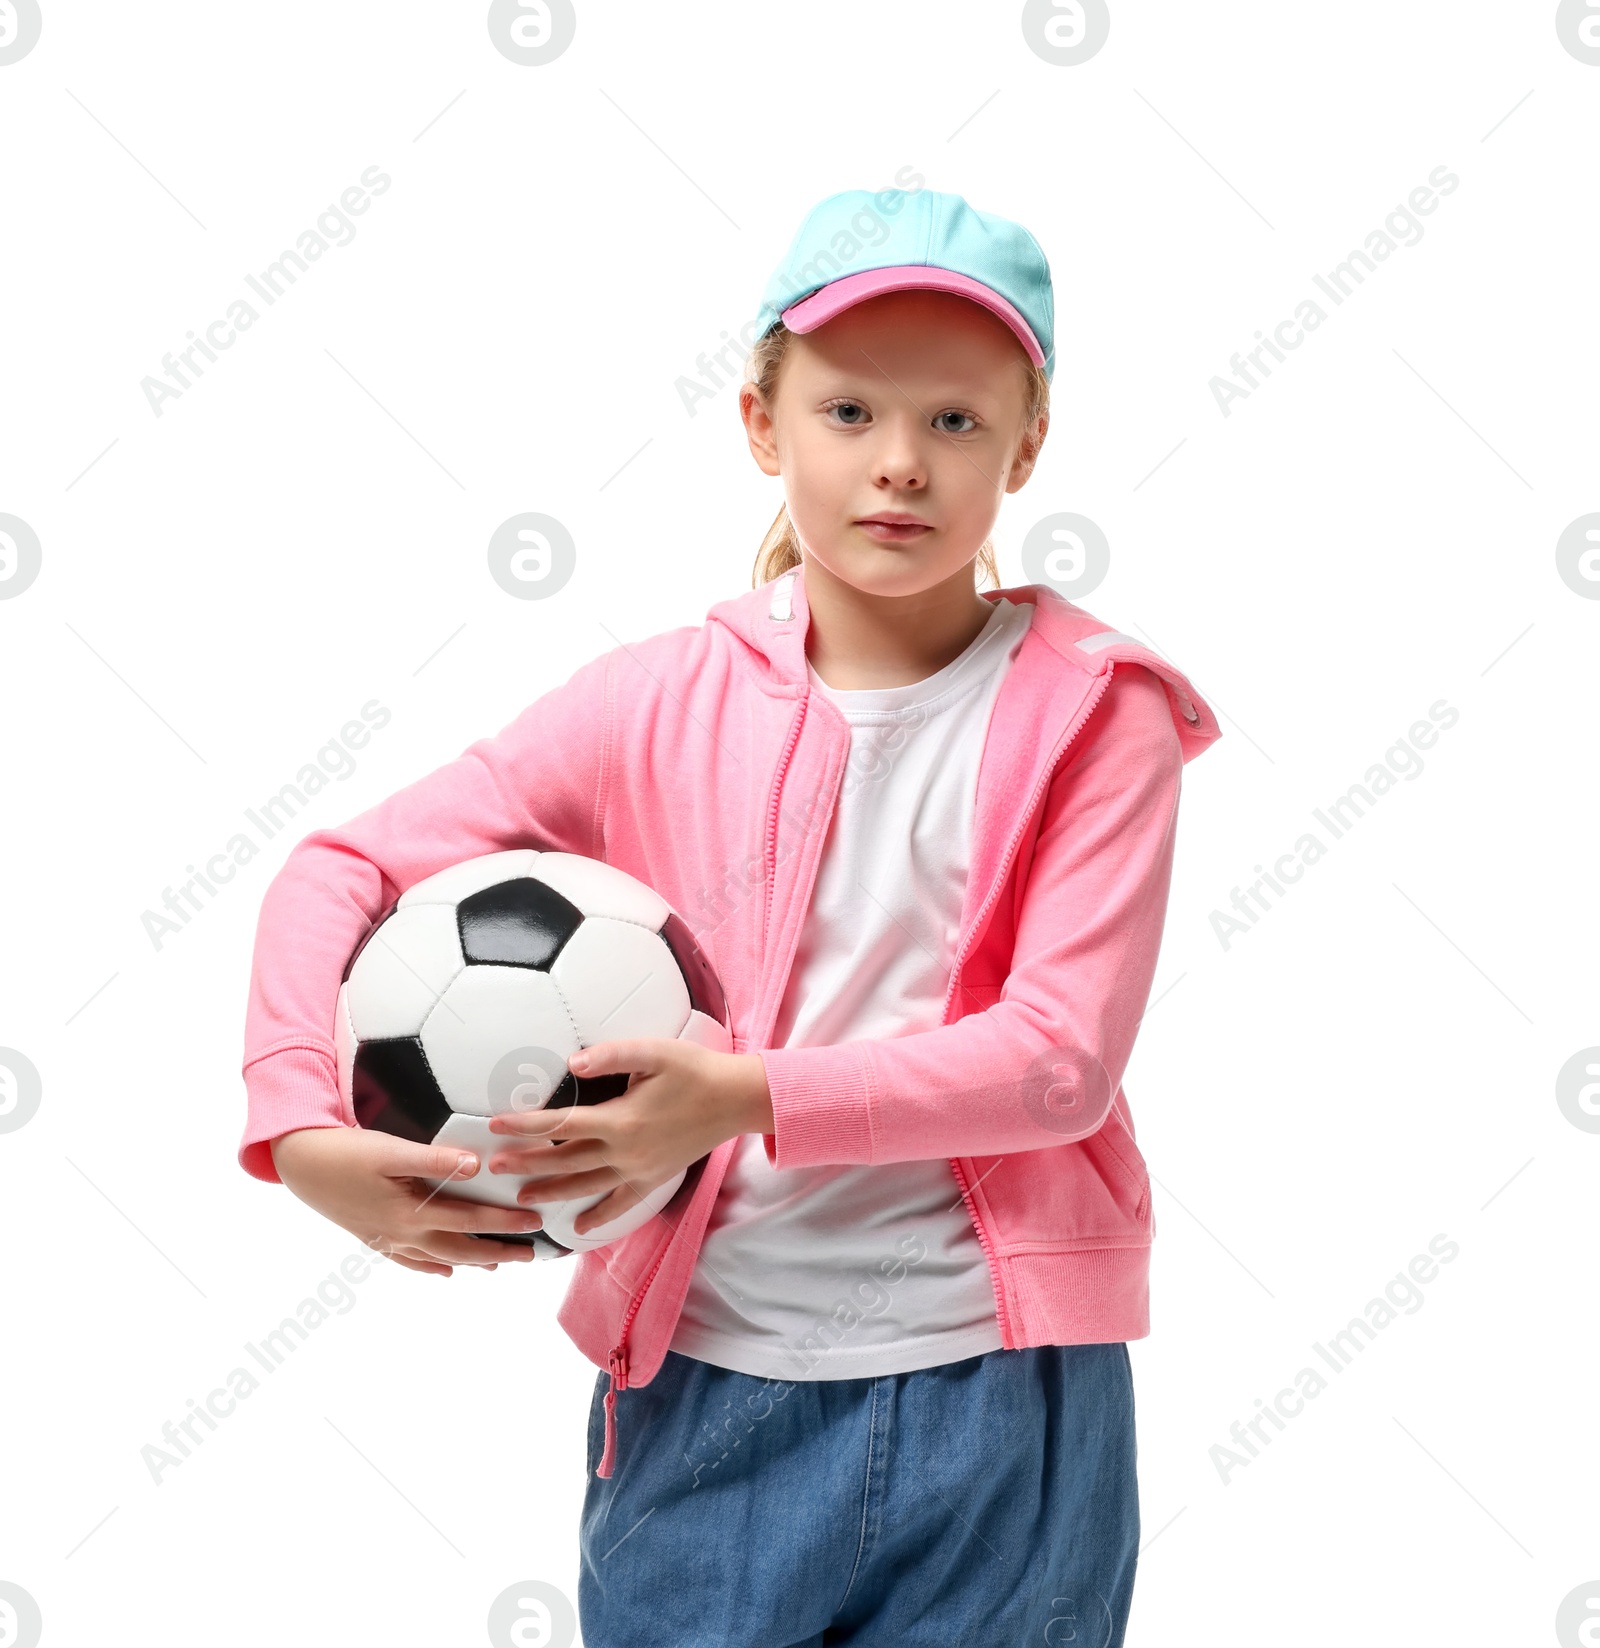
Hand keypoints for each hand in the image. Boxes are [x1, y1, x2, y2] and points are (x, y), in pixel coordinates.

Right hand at [269, 1126, 546, 1275]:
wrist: (299, 1164)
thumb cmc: (347, 1152)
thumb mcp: (391, 1151)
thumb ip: (435, 1160)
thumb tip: (476, 1167)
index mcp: (411, 1214)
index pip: (470, 1221)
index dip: (505, 1223)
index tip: (535, 1224)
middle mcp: (402, 1234)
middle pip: (460, 1249)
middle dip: (497, 1252)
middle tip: (530, 1255)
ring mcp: (386, 1239)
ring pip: (437, 1257)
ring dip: (470, 1261)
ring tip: (497, 1264)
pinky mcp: (373, 1237)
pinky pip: (408, 1260)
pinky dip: (430, 1266)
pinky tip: (444, 1270)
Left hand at [485, 1040, 772, 1235]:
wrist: (735, 1099)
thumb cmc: (694, 1069)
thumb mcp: (653, 1052)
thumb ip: (610, 1055)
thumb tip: (572, 1061)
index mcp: (619, 1119)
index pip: (560, 1124)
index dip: (525, 1125)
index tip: (495, 1127)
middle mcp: (624, 1151)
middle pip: (565, 1160)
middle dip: (527, 1162)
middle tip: (494, 1168)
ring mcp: (639, 1169)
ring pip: (586, 1186)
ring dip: (551, 1191)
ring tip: (521, 1196)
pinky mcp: (654, 1178)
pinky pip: (621, 1204)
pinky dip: (599, 1217)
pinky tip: (578, 1227)